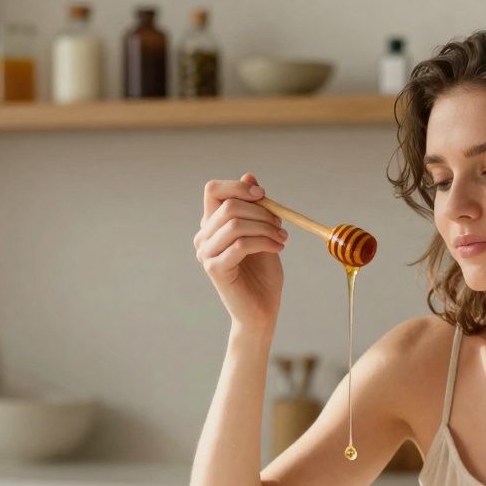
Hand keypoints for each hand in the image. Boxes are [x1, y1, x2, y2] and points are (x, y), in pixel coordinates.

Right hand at [194, 173, 288, 331]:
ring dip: (265, 228)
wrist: (262, 310)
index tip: (263, 195)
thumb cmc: (263, 274)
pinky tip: (278, 249)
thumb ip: (255, 208)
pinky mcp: (215, 269)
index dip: (238, 186)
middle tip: (280, 226)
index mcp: (212, 225)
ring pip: (235, 224)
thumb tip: (249, 175)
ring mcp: (206, 253)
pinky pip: (240, 245)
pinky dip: (264, 242)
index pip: (213, 190)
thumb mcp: (263, 233)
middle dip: (261, 212)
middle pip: (229, 205)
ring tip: (282, 240)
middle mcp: (203, 237)